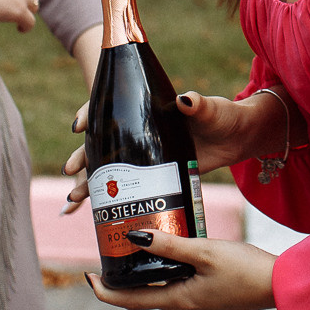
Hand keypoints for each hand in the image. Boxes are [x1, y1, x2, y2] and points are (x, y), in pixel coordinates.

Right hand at [62, 88, 284, 214]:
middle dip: (82, 156)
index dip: (91, 114)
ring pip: (110, 166)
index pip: (112, 106)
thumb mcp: (212, 110)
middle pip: (103, 141)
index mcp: (150, 109)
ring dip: (89, 181)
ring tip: (74, 198)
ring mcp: (147, 152)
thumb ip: (199, 105)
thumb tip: (186, 100)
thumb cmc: (225, 116)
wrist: (239, 138)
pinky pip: (126, 185)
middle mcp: (143, 130)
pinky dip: (108, 197)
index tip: (79, 127)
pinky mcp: (155, 173)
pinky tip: (92, 210)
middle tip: (70, 170)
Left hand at [87, 231, 275, 309]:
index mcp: (180, 300)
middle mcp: (187, 305)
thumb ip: (172, 244)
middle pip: (146, 294)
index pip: (131, 302)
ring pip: (166, 286)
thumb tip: (136, 238)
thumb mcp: (205, 252)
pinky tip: (178, 250)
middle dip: (126, 278)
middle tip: (112, 255)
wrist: (282, 285)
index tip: (88, 277)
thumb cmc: (245, 270)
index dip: (106, 292)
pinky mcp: (215, 293)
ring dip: (149, 272)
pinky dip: (172, 269)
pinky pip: (184, 282)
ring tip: (140, 247)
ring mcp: (202, 301)